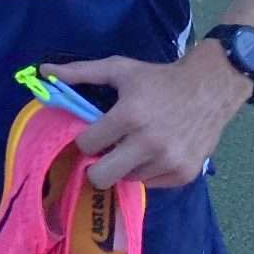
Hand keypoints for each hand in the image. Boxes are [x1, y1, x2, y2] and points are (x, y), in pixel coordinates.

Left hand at [41, 49, 249, 188]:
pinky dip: (147, 172)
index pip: (87, 144)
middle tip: (105, 151)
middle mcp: (149, 142)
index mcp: (130, 115)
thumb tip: (43, 71)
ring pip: (127, 180)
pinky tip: (155, 152)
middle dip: (96, 166)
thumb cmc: (159, 79)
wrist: (210, 88)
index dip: (85, 138)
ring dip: (126, 166)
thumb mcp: (120, 69)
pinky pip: (150, 184)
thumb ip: (80, 72)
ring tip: (136, 145)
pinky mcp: (184, 175)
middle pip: (101, 176)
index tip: (92, 133)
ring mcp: (169, 162)